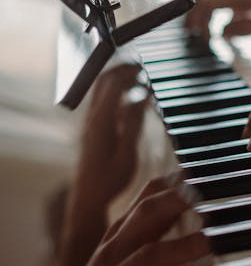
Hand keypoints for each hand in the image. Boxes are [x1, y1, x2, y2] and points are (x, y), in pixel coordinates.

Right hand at [33, 179, 213, 265]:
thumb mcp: (124, 254)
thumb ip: (150, 226)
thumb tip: (181, 195)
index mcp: (119, 236)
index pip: (146, 199)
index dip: (175, 183)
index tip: (207, 169)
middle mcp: (114, 252)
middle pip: (144, 216)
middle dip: (175, 200)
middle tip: (209, 191)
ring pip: (146, 258)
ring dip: (179, 248)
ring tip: (210, 243)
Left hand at [76, 63, 150, 209]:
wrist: (88, 198)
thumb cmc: (109, 181)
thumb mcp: (128, 154)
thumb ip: (134, 123)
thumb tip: (143, 98)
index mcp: (100, 121)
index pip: (113, 83)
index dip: (130, 71)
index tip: (146, 68)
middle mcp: (92, 118)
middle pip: (103, 80)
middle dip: (122, 70)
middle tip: (142, 68)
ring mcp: (90, 123)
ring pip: (102, 90)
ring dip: (120, 82)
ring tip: (141, 81)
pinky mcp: (92, 130)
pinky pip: (105, 104)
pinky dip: (119, 96)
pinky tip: (133, 103)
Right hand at [185, 0, 250, 39]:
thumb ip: (249, 28)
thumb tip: (224, 32)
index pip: (210, 1)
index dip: (198, 20)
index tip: (200, 38)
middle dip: (196, 10)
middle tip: (195, 32)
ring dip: (211, 7)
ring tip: (211, 30)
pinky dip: (226, 5)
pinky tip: (237, 22)